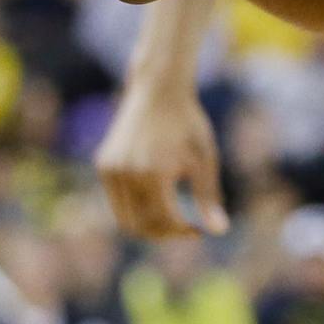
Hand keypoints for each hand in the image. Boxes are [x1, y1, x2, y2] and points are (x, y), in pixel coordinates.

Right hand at [95, 73, 228, 238]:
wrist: (158, 89)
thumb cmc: (188, 123)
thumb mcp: (204, 157)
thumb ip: (209, 196)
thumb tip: (221, 232)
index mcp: (153, 173)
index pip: (163, 222)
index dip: (181, 232)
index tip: (197, 231)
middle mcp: (127, 173)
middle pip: (141, 226)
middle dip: (164, 234)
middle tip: (184, 229)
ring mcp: (110, 169)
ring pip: (125, 218)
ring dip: (147, 225)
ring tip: (171, 218)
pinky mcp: (103, 164)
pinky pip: (117, 200)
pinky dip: (134, 207)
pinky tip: (156, 198)